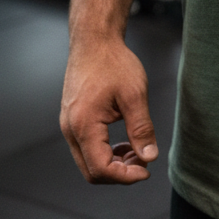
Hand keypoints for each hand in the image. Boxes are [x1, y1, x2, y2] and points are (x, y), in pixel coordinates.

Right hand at [60, 38, 158, 183]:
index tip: (146, 170)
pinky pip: (86, 147)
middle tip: (143, 162)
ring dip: (113, 164)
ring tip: (137, 150)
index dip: (125, 176)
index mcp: (83, 125)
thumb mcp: (134, 94)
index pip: (101, 169)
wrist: (94, 41)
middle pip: (91, 171)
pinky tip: (124, 142)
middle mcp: (70, 129)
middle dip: (119, 173)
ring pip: (88, 161)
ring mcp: (69, 125)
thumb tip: (150, 156)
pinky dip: (105, 151)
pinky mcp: (72, 120)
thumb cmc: (113, 62)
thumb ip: (141, 128)